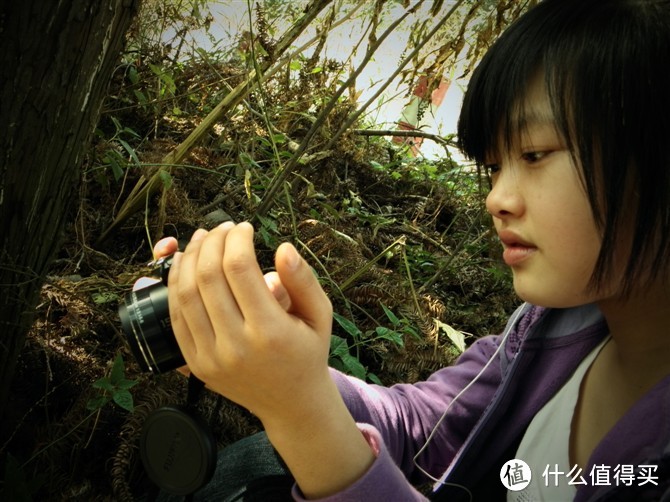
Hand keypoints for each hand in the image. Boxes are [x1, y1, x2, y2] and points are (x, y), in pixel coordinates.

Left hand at [166, 222, 374, 497]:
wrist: (291, 403)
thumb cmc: (308, 352)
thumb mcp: (320, 315)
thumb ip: (304, 280)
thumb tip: (282, 248)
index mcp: (270, 331)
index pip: (240, 269)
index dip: (237, 239)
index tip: (244, 227)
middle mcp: (236, 346)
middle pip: (208, 277)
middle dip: (212, 242)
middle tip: (222, 228)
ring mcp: (211, 357)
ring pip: (185, 295)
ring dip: (188, 259)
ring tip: (201, 239)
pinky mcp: (195, 364)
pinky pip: (175, 317)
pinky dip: (175, 286)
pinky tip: (185, 266)